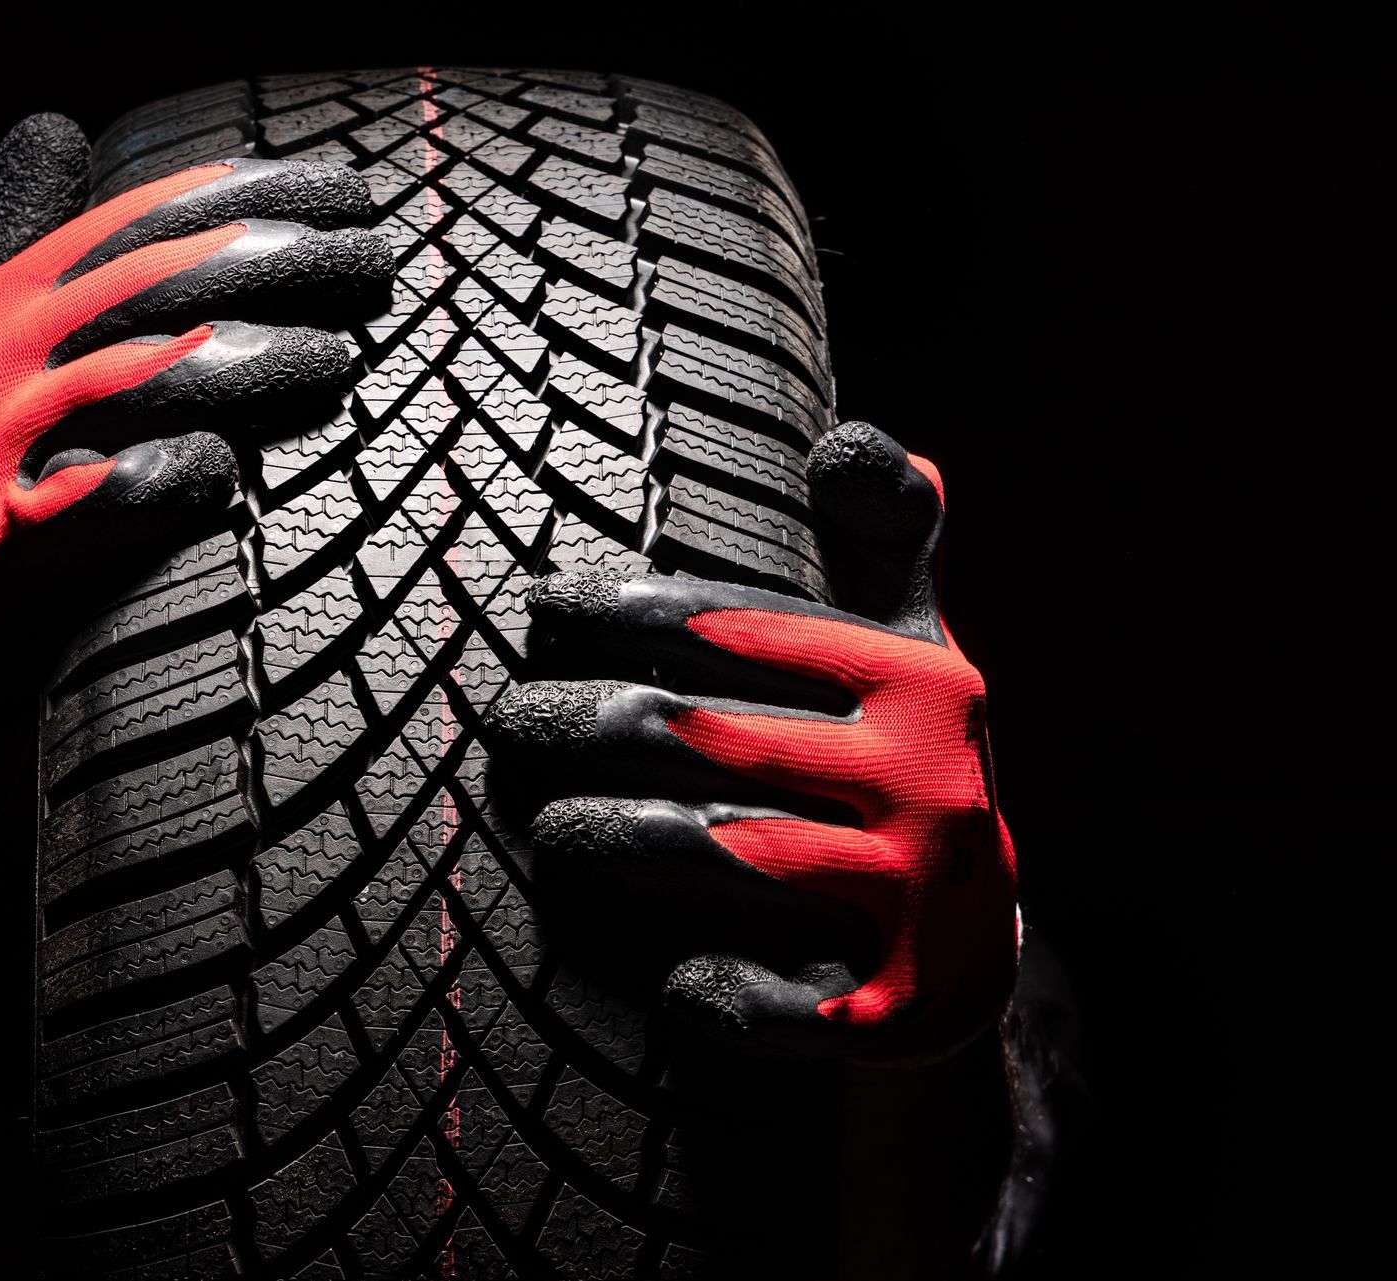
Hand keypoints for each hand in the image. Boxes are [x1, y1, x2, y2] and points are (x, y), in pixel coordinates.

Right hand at [0, 114, 389, 844]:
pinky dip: (179, 476)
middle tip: (377, 263)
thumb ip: (34, 262)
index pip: (135, 223)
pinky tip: (238, 471)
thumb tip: (54, 128)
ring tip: (344, 358)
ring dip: (259, 358)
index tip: (347, 193)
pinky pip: (108, 500)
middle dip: (284, 260)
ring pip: (145, 378)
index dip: (251, 195)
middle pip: (158, 285)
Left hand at [484, 422, 1018, 1062]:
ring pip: (702, 847)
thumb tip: (853, 440)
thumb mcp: (911, 654)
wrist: (971, 961)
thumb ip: (883, 545)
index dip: (618, 610)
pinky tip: (666, 974)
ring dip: (594, 833)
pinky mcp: (900, 1014)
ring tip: (539, 822)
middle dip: (569, 721)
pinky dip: (706, 989)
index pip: (734, 628)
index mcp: (926, 682)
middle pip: (691, 731)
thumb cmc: (896, 775)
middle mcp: (933, 782)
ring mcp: (920, 902)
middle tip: (504, 723)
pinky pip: (767, 1001)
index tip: (538, 608)